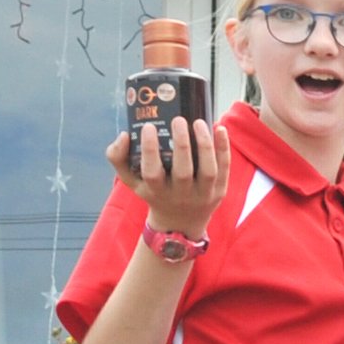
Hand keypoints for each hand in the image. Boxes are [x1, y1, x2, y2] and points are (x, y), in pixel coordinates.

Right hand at [107, 115, 226, 236]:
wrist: (180, 223)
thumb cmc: (154, 193)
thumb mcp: (131, 181)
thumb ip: (118, 158)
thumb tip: (124, 135)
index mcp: (156, 191)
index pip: (152, 172)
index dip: (150, 150)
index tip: (148, 126)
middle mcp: (180, 195)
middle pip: (183, 171)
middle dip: (181, 144)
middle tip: (178, 120)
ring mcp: (203, 194)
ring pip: (207, 170)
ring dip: (205, 145)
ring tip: (198, 122)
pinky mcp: (219, 191)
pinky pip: (224, 169)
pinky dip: (224, 149)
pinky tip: (220, 128)